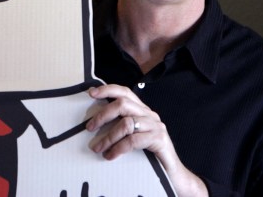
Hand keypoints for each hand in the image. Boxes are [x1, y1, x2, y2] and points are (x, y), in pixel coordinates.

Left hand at [87, 84, 207, 196]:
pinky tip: (110, 155)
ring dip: (108, 136)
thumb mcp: (133, 135)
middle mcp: (149, 114)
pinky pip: (133, 140)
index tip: (91, 93)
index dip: (107, 89)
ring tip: (98, 147)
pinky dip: (118, 148)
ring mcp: (155, 126)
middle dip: (103, 114)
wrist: (173, 173)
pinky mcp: (159, 139)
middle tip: (90, 127)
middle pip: (123, 104)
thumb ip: (121, 126)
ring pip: (126, 123)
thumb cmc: (150, 154)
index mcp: (142, 110)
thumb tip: (95, 123)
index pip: (124, 91)